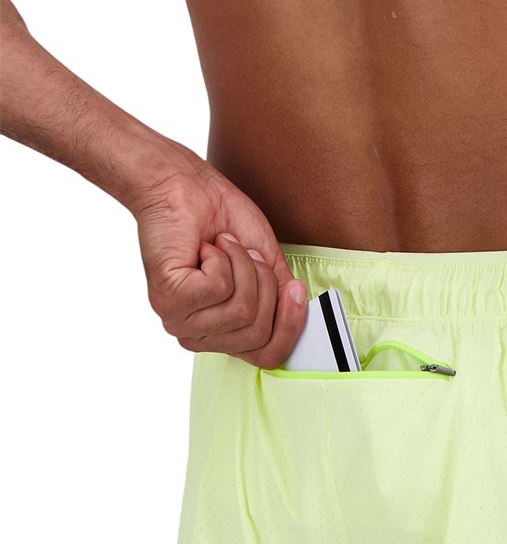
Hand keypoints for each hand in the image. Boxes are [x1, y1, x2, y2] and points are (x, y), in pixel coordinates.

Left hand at [126, 139, 308, 368]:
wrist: (186, 187)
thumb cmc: (222, 220)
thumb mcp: (265, 263)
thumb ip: (281, 294)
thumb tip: (301, 310)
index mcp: (221, 332)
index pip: (267, 356)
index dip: (290, 326)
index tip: (296, 290)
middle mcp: (197, 335)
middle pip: (258, 332)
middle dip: (264, 284)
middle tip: (246, 254)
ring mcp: (180, 321)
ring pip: (242, 311)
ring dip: (242, 266)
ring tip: (223, 246)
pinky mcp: (168, 299)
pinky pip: (220, 288)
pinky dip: (222, 258)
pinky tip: (204, 248)